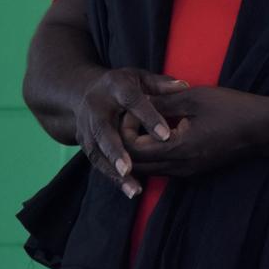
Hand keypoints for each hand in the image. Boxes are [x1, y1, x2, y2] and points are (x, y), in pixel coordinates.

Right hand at [74, 67, 188, 197]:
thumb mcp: (140, 78)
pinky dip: (112, 177)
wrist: (84, 93)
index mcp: (115, 86)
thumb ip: (161, 85)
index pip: (132, 100)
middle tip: (130, 168)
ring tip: (133, 188)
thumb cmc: (122, 85)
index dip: (148, 117)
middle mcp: (97, 107)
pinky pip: (97, 162)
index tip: (166, 134)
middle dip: (115, 150)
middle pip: (104, 130)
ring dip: (114, 171)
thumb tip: (185, 86)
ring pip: (98, 152)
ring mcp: (87, 127)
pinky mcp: (84, 143)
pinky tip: (129, 190)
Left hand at [122, 86, 268, 176]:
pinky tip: (160, 132)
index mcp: (178, 149)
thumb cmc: (230, 108)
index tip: (132, 109)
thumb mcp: (194, 97)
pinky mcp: (194, 170)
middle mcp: (179, 168)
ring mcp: (187, 172)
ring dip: (141, 149)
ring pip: (150, 168)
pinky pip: (163, 167)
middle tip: (132, 117)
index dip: (126, 130)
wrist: (262, 128)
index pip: (134, 150)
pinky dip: (154, 153)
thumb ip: (163, 101)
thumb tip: (138, 100)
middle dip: (128, 142)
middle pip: (138, 165)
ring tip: (143, 123)